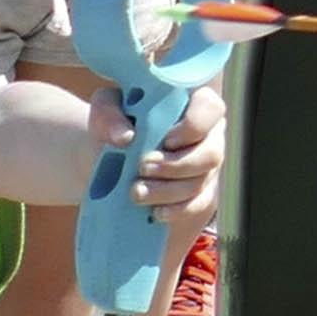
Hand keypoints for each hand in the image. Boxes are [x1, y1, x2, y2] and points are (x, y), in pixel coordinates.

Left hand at [89, 82, 228, 225]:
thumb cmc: (114, 122)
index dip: (195, 127)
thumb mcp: (105, 108)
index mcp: (193, 104)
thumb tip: (125, 137)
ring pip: (200, 183)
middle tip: (142, 168)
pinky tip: (154, 211)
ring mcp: (206, 167)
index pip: (210, 109)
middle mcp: (207, 135)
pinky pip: (197, 206)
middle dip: (176, 166)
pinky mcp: (199, 193)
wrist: (106, 156)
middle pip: (211, 154)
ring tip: (136, 192)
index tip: (167, 140)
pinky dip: (175, 211)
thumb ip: (110, 114)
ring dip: (167, 191)